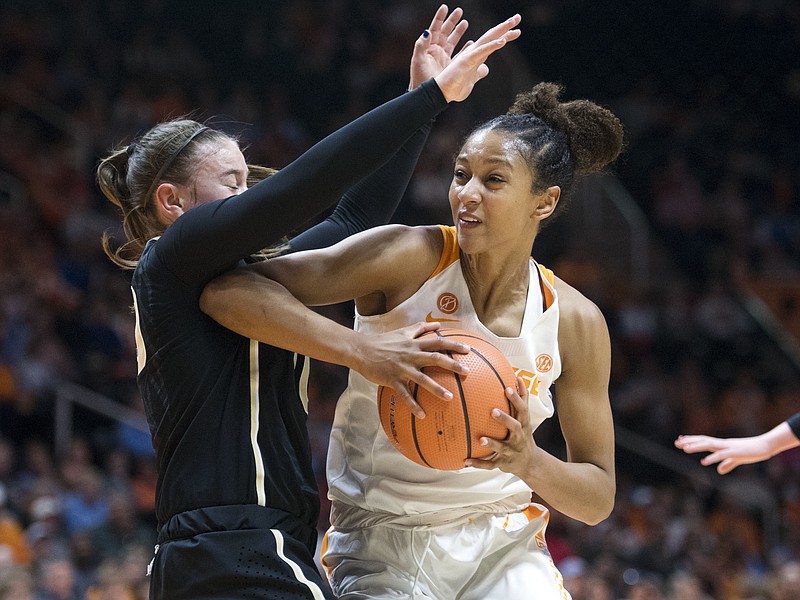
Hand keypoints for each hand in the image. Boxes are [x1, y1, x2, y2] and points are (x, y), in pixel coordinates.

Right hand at [354, 321, 469, 417]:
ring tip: (450, 398)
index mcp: (414, 343)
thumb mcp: (402, 331)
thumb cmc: (383, 341)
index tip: (468, 349)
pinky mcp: (392, 380)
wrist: (362, 350)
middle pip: (434, 359)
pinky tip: (422, 415)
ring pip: (422, 379)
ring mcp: (402, 368)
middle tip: (467, 372)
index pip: (438, 342)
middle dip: (452, 365)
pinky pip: (405, 394)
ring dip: (436, 388)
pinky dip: (413, 405)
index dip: (453, 345)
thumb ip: (420, 328)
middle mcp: (410, 355)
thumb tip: (437, 325)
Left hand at [409, 5, 468, 89]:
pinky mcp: (449, 65)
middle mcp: (436, 50)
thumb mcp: (418, 60)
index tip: (445, 7)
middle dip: (452, 21)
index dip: (440, 18)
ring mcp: (443, 57)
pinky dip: (465, 48)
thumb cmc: (419, 77)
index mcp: (429, 47)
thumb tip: (426, 32)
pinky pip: (458, 54)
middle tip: (459, 11)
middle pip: (445, 31)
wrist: (425, 93)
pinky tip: (471, 43)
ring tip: (465, 23)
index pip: (435, 28)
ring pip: (452, 40)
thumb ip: (421, 45)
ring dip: (458, 32)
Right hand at [433, 13, 521, 102]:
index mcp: (475, 56)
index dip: (504, 35)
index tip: (516, 31)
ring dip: (501, 30)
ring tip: (513, 22)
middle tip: (517, 18)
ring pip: (488, 39)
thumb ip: (479, 72)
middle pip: (492, 36)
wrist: (442, 93)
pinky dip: (492, 46)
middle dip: (505, 27)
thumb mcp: (472, 79)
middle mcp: (473, 52)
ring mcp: (470, 55)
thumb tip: (485, 69)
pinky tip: (502, 41)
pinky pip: (482, 51)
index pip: (492, 42)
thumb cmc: (454, 86)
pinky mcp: (467, 61)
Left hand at [465, 376, 538, 474]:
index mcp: (523, 424)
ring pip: (502, 447)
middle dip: (505, 419)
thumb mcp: (525, 417)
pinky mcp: (503, 462)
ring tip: (481, 439)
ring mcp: (511, 451)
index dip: (516, 399)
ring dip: (492, 443)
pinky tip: (465, 460)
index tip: (508, 388)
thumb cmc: (523, 434)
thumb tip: (518, 378)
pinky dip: (478, 463)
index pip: (522, 409)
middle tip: (493, 411)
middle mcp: (519, 437)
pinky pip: (490, 464)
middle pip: (514, 427)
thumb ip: (522, 399)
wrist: (529, 462)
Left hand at [674, 434, 772, 474]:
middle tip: (676, 442)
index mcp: (721, 445)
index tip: (680, 440)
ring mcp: (728, 447)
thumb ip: (727, 464)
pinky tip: (704, 461)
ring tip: (685, 448)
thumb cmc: (751, 451)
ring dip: (696, 446)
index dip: (692, 440)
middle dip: (689, 441)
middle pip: (703, 441)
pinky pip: (721, 455)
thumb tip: (719, 471)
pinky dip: (712, 458)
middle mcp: (722, 444)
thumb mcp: (737, 460)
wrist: (765, 446)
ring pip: (709, 445)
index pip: (703, 441)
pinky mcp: (735, 452)